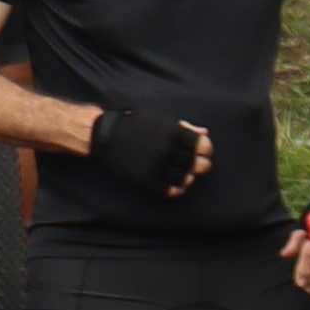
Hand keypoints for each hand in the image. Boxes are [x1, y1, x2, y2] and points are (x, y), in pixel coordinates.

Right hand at [80, 104, 211, 198]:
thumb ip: (184, 127)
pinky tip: (175, 184)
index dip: (204, 149)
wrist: (104, 134)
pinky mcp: (146, 180)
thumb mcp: (159, 120)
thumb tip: (205, 134)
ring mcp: (157, 166)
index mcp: (172, 132)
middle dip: (200, 164)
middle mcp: (167, 150)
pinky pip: (170, 190)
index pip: (204, 146)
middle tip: (198, 164)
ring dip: (188, 177)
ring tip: (184, 173)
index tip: (200, 150)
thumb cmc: (133, 124)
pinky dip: (176, 188)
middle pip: (198, 165)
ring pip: (186, 179)